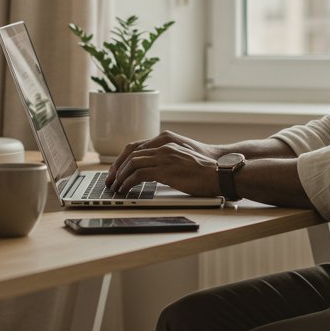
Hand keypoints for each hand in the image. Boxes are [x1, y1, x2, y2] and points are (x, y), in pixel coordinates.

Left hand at [106, 131, 221, 187]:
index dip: (123, 159)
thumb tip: (154, 171)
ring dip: (120, 176)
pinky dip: (128, 182)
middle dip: (117, 168)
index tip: (116, 170)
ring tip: (115, 187)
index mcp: (166, 141)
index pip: (136, 147)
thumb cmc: (205, 170)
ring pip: (132, 163)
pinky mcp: (165, 170)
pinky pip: (138, 174)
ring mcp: (164, 157)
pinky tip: (125, 189)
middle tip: (111, 180)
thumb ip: (168, 159)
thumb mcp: (183, 159)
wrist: (219, 172)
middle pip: (131, 154)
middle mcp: (163, 146)